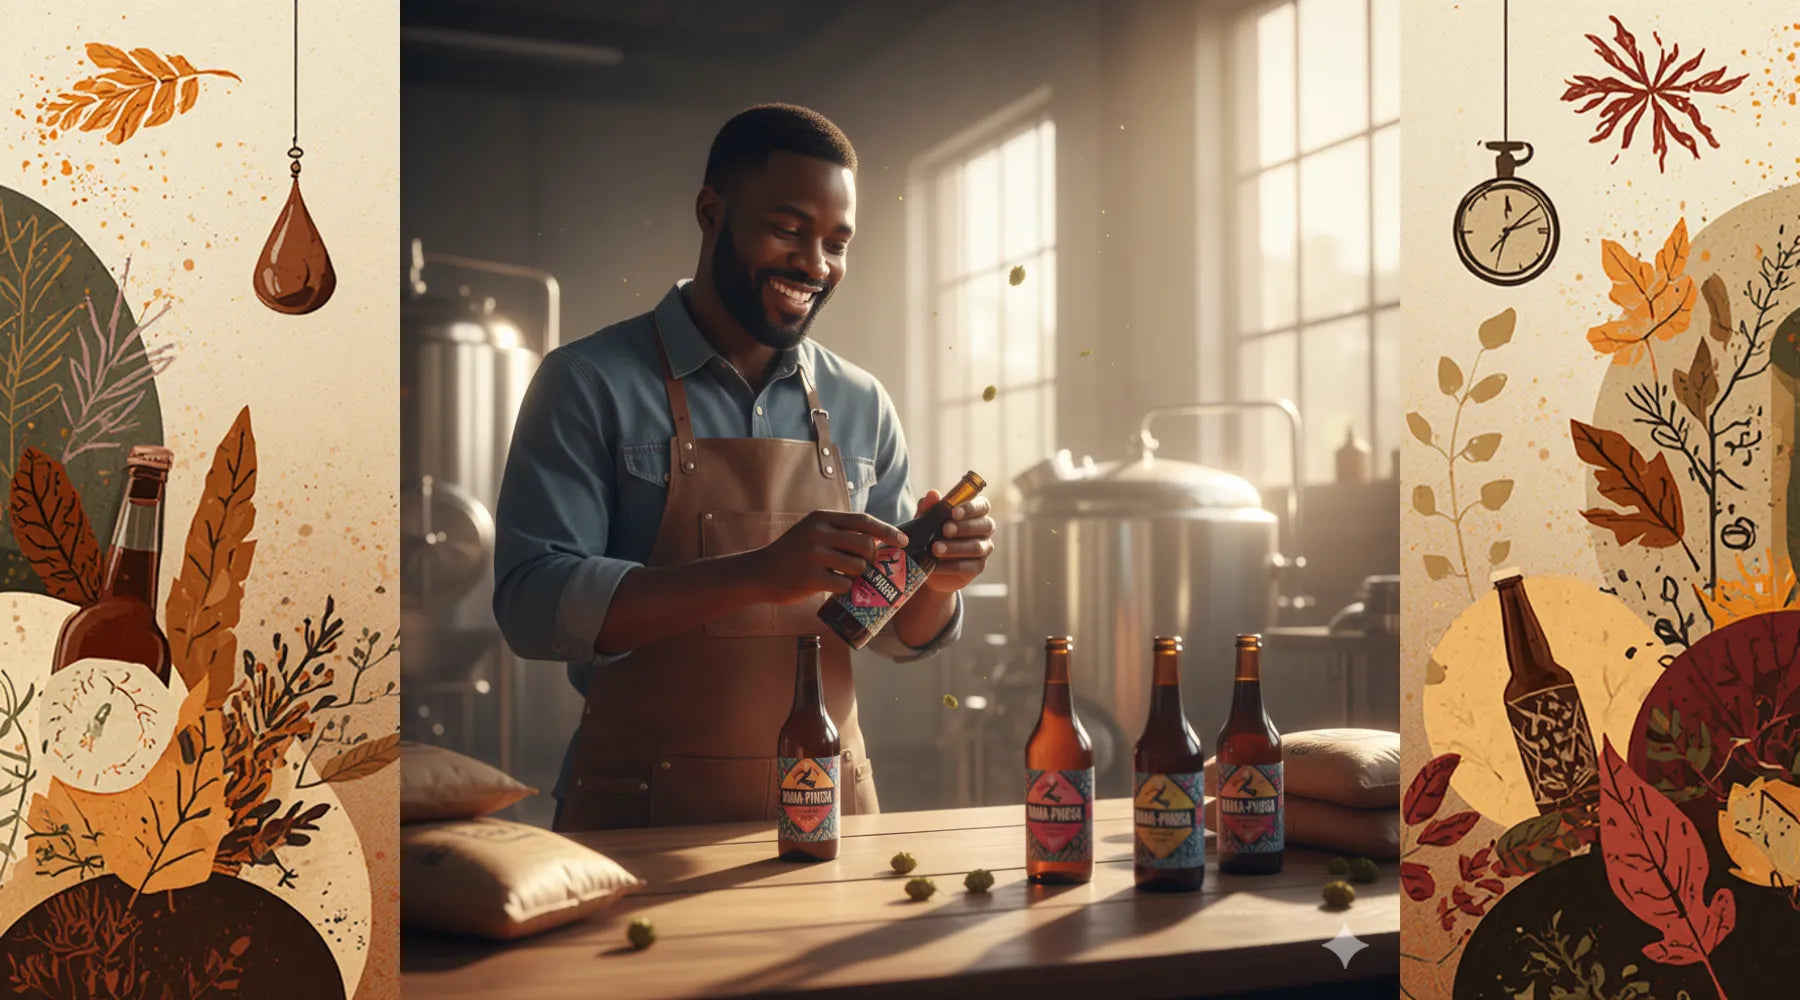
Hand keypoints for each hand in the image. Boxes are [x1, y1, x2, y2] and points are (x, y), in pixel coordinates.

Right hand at [743, 510, 908, 604]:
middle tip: (870, 567)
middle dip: (873, 559)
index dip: (887, 531)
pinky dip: (845, 589)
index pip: (864, 521)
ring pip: (857, 567)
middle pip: (865, 545)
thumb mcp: (812, 532)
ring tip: (847, 577)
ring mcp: (813, 555)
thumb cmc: (792, 554)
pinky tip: (835, 587)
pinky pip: (844, 585)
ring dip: (858, 576)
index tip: (903, 541)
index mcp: (822, 518)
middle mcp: (818, 532)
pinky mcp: (810, 577)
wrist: (758, 573)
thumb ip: (839, 532)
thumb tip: (879, 540)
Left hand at [918, 491, 994, 592]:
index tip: (954, 512)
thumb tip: (933, 494)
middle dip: (964, 527)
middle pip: (985, 525)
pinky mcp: (977, 567)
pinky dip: (951, 565)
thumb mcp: (925, 520)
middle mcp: (984, 529)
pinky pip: (969, 566)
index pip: (983, 506)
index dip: (971, 508)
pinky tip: (936, 565)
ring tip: (936, 548)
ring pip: (976, 547)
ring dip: (956, 547)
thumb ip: (929, 507)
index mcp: (975, 512)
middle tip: (945, 529)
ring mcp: (983, 549)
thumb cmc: (931, 534)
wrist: (926, 564)